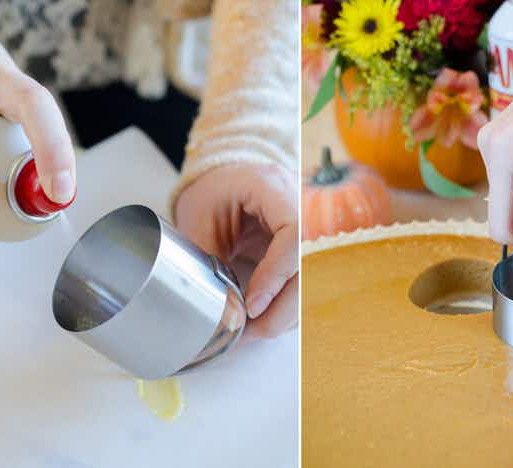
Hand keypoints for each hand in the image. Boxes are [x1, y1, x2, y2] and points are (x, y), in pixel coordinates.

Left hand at [174, 164, 297, 338]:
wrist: (224, 179)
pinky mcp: (305, 249)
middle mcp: (301, 205)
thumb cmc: (211, 193)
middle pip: (311, 265)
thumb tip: (224, 315)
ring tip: (250, 333)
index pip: (293, 234)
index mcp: (272, 188)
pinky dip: (287, 308)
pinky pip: (306, 284)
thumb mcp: (199, 222)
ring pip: (313, 281)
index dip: (277, 274)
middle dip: (283, 307)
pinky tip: (263, 322)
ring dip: (286, 313)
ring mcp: (308, 228)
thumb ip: (208, 264)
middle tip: (250, 332)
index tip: (252, 306)